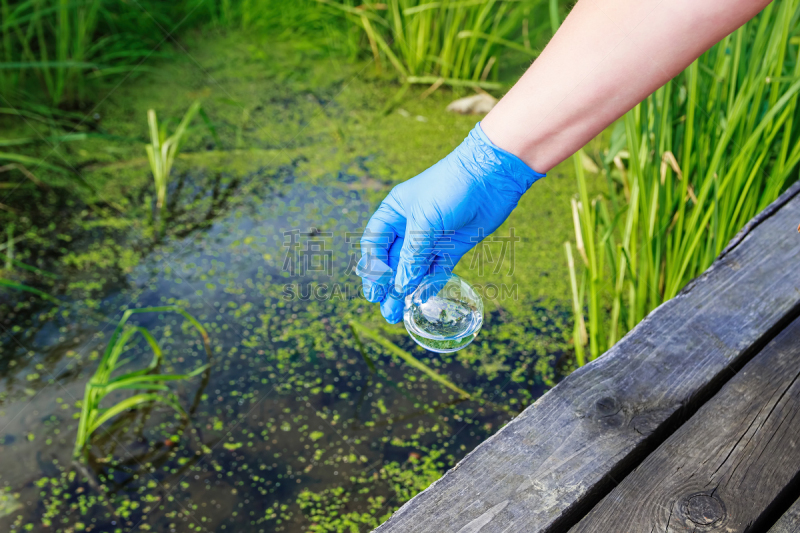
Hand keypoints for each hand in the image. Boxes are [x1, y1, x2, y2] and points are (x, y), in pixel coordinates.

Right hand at [358, 123, 543, 322]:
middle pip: (393, 261)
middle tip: (386, 311)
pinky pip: (437, 268)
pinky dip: (429, 283)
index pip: (375, 244)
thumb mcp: (424, 222)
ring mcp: (432, 237)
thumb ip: (411, 257)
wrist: (491, 176)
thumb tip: (399, 287)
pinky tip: (422, 298)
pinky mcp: (454, 246)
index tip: (374, 291)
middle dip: (388, 286)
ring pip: (414, 268)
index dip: (372, 268)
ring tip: (399, 313)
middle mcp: (410, 225)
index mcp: (394, 212)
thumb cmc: (450, 188)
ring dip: (407, 289)